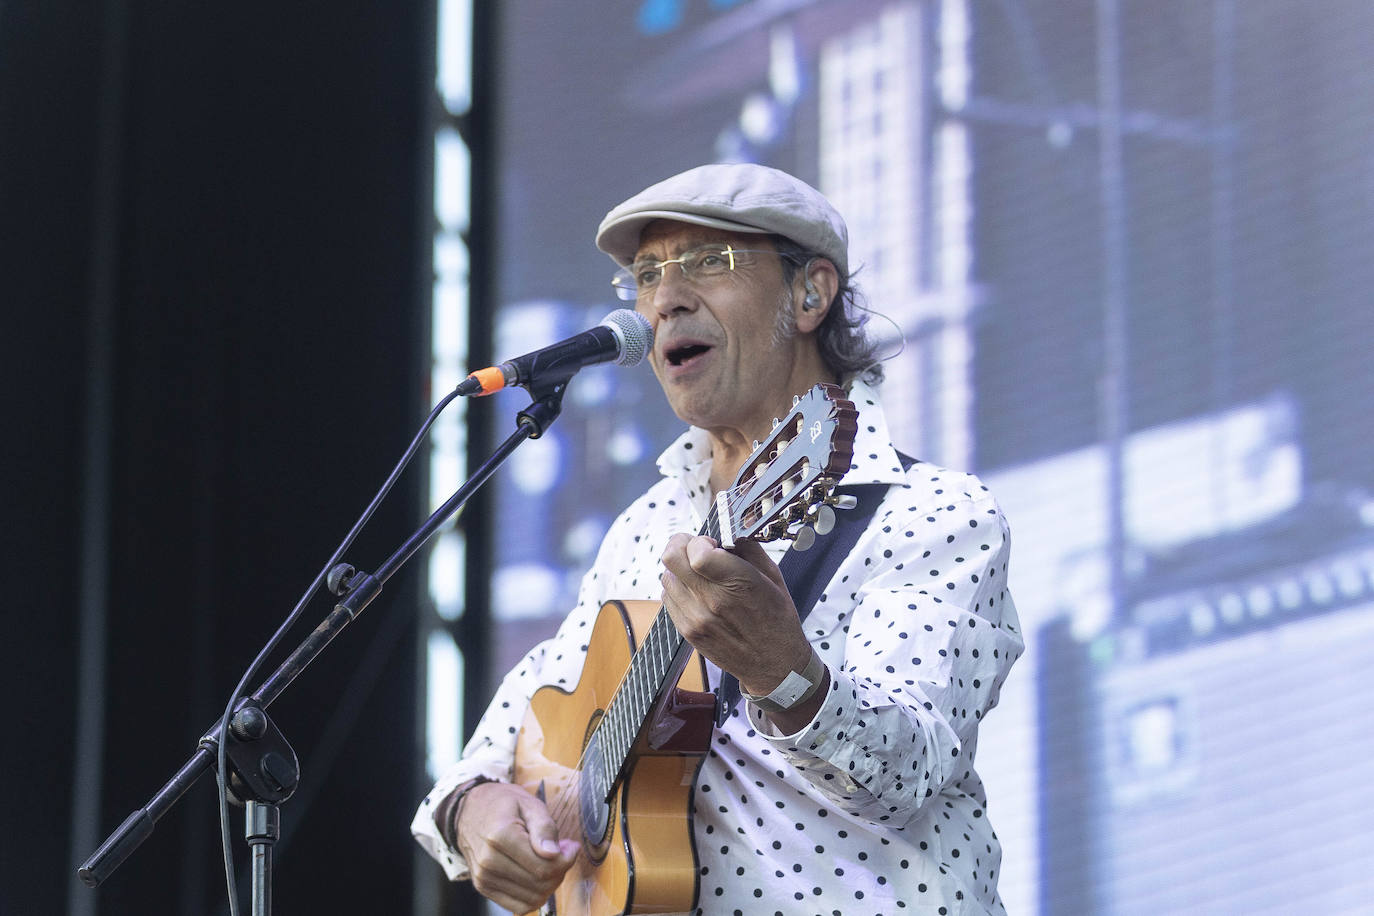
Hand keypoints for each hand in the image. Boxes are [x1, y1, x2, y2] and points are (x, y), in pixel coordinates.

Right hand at [454, 781, 578, 912]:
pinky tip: (537, 874)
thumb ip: (544, 827)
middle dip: (560, 871)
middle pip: (540, 884)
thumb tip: (553, 854)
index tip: (571, 847)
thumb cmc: (502, 804)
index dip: (566, 860)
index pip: (544, 867)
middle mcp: (488, 861)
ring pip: (532, 898)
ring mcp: (483, 877)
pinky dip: (534, 895)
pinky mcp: (483, 887)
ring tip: (549, 861)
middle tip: (563, 852)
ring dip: (549, 884)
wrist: (470, 810)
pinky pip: (518, 906)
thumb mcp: (528, 803)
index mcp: (500, 836)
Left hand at [659, 534, 814, 700]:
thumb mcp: (774, 577)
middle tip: (695, 548)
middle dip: (681, 545)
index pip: (697, 552)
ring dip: (680, 569)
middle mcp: (713, 601)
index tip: (711, 543)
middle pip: (672, 558)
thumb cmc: (777, 620)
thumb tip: (728, 530)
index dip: (700, 541)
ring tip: (699, 574)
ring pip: (667, 576)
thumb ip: (748, 548)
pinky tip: (696, 592)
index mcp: (739, 584)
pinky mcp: (688, 631)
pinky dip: (678, 588)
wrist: (774, 665)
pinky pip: (668, 597)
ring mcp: (697, 618)